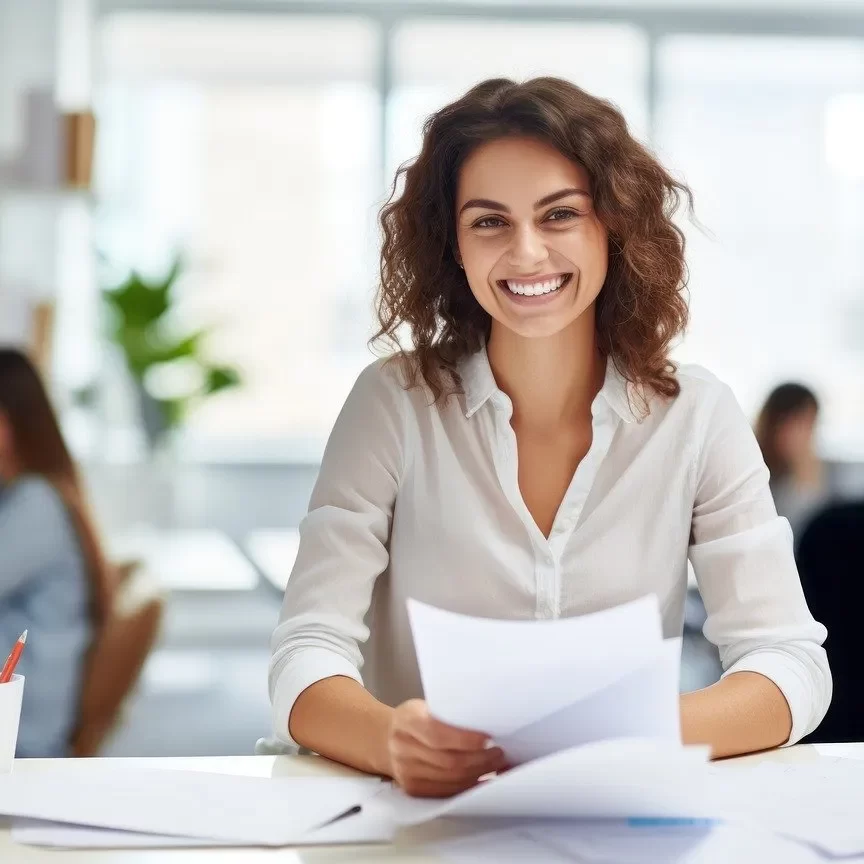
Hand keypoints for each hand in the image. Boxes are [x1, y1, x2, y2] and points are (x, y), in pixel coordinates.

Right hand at [387, 699, 505, 797]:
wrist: (386, 739)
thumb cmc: (414, 717)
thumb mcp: (424, 705)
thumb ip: (447, 714)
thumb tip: (486, 722)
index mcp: (406, 721)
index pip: (438, 735)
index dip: (465, 739)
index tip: (488, 737)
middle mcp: (403, 748)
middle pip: (448, 761)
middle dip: (480, 759)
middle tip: (499, 752)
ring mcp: (406, 772)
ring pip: (451, 779)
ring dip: (478, 773)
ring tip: (495, 764)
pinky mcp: (413, 789)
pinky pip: (446, 791)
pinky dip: (468, 785)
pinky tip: (482, 777)